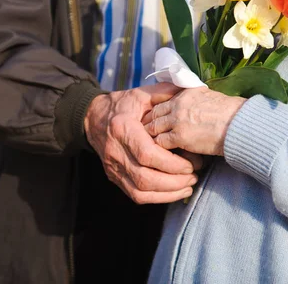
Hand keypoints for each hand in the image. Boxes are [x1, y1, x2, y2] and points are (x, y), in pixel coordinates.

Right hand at [84, 83, 200, 203]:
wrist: (93, 118)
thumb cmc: (122, 105)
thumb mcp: (141, 94)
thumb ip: (164, 92)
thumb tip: (188, 89)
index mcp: (122, 128)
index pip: (146, 153)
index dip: (171, 163)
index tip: (191, 162)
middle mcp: (115, 151)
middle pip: (145, 176)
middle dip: (173, 181)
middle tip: (194, 175)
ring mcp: (113, 167)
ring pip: (140, 190)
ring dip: (168, 192)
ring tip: (189, 185)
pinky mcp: (115, 177)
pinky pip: (136, 195)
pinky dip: (158, 198)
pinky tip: (175, 193)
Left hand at [144, 87, 245, 156]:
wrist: (238, 123)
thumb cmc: (231, 112)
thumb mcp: (210, 97)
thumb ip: (196, 100)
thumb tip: (194, 104)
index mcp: (185, 94)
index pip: (162, 101)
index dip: (155, 112)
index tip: (152, 120)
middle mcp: (178, 104)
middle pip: (153, 114)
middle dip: (147, 124)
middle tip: (143, 134)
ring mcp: (177, 120)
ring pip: (153, 128)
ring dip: (150, 138)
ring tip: (148, 146)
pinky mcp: (180, 136)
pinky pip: (160, 143)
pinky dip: (158, 149)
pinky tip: (159, 154)